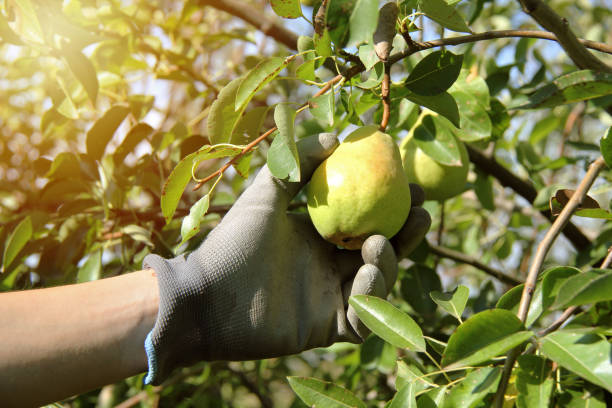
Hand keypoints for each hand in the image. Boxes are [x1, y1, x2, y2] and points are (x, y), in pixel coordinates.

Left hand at [143, 133, 430, 384]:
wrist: (206, 295)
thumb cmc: (232, 242)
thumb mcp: (265, 193)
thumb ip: (295, 162)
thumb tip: (336, 137)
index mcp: (318, 235)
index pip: (367, 220)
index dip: (393, 205)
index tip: (412, 185)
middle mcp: (329, 266)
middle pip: (382, 250)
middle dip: (406, 233)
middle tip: (421, 212)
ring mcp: (330, 298)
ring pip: (378, 283)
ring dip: (388, 263)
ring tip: (378, 242)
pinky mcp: (326, 328)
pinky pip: (362, 319)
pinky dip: (371, 299)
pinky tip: (365, 275)